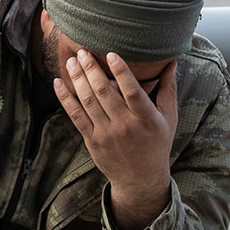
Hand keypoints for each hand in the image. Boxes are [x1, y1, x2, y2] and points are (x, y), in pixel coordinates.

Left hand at [54, 51, 175, 229]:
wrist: (140, 179)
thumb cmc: (157, 144)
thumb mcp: (168, 118)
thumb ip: (169, 89)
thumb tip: (171, 62)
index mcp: (145, 119)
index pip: (132, 92)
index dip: (121, 72)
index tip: (111, 54)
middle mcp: (125, 126)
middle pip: (104, 93)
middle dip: (92, 70)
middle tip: (83, 51)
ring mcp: (106, 133)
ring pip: (88, 102)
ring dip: (77, 79)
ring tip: (72, 61)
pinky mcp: (92, 140)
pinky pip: (76, 116)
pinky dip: (65, 99)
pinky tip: (59, 83)